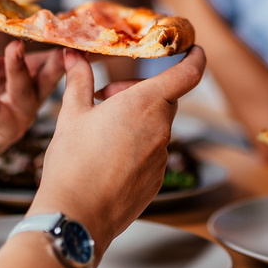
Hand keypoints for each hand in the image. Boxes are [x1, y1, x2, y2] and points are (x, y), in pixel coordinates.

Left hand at [0, 22, 65, 176]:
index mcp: (29, 78)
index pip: (53, 57)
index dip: (63, 41)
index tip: (73, 21)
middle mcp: (31, 97)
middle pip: (52, 75)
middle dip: (61, 57)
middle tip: (64, 37)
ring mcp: (20, 116)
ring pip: (25, 91)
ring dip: (19, 69)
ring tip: (15, 47)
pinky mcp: (3, 133)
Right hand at [29, 47, 205, 257]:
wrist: (76, 217)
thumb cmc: (73, 164)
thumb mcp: (72, 114)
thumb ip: (78, 80)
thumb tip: (73, 57)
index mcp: (145, 104)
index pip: (187, 74)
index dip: (195, 58)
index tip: (193, 50)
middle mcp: (161, 130)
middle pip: (164, 99)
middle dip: (139, 92)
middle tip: (105, 98)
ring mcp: (162, 159)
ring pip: (156, 128)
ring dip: (136, 121)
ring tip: (100, 131)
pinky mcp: (157, 181)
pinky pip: (152, 154)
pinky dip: (136, 147)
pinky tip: (106, 158)